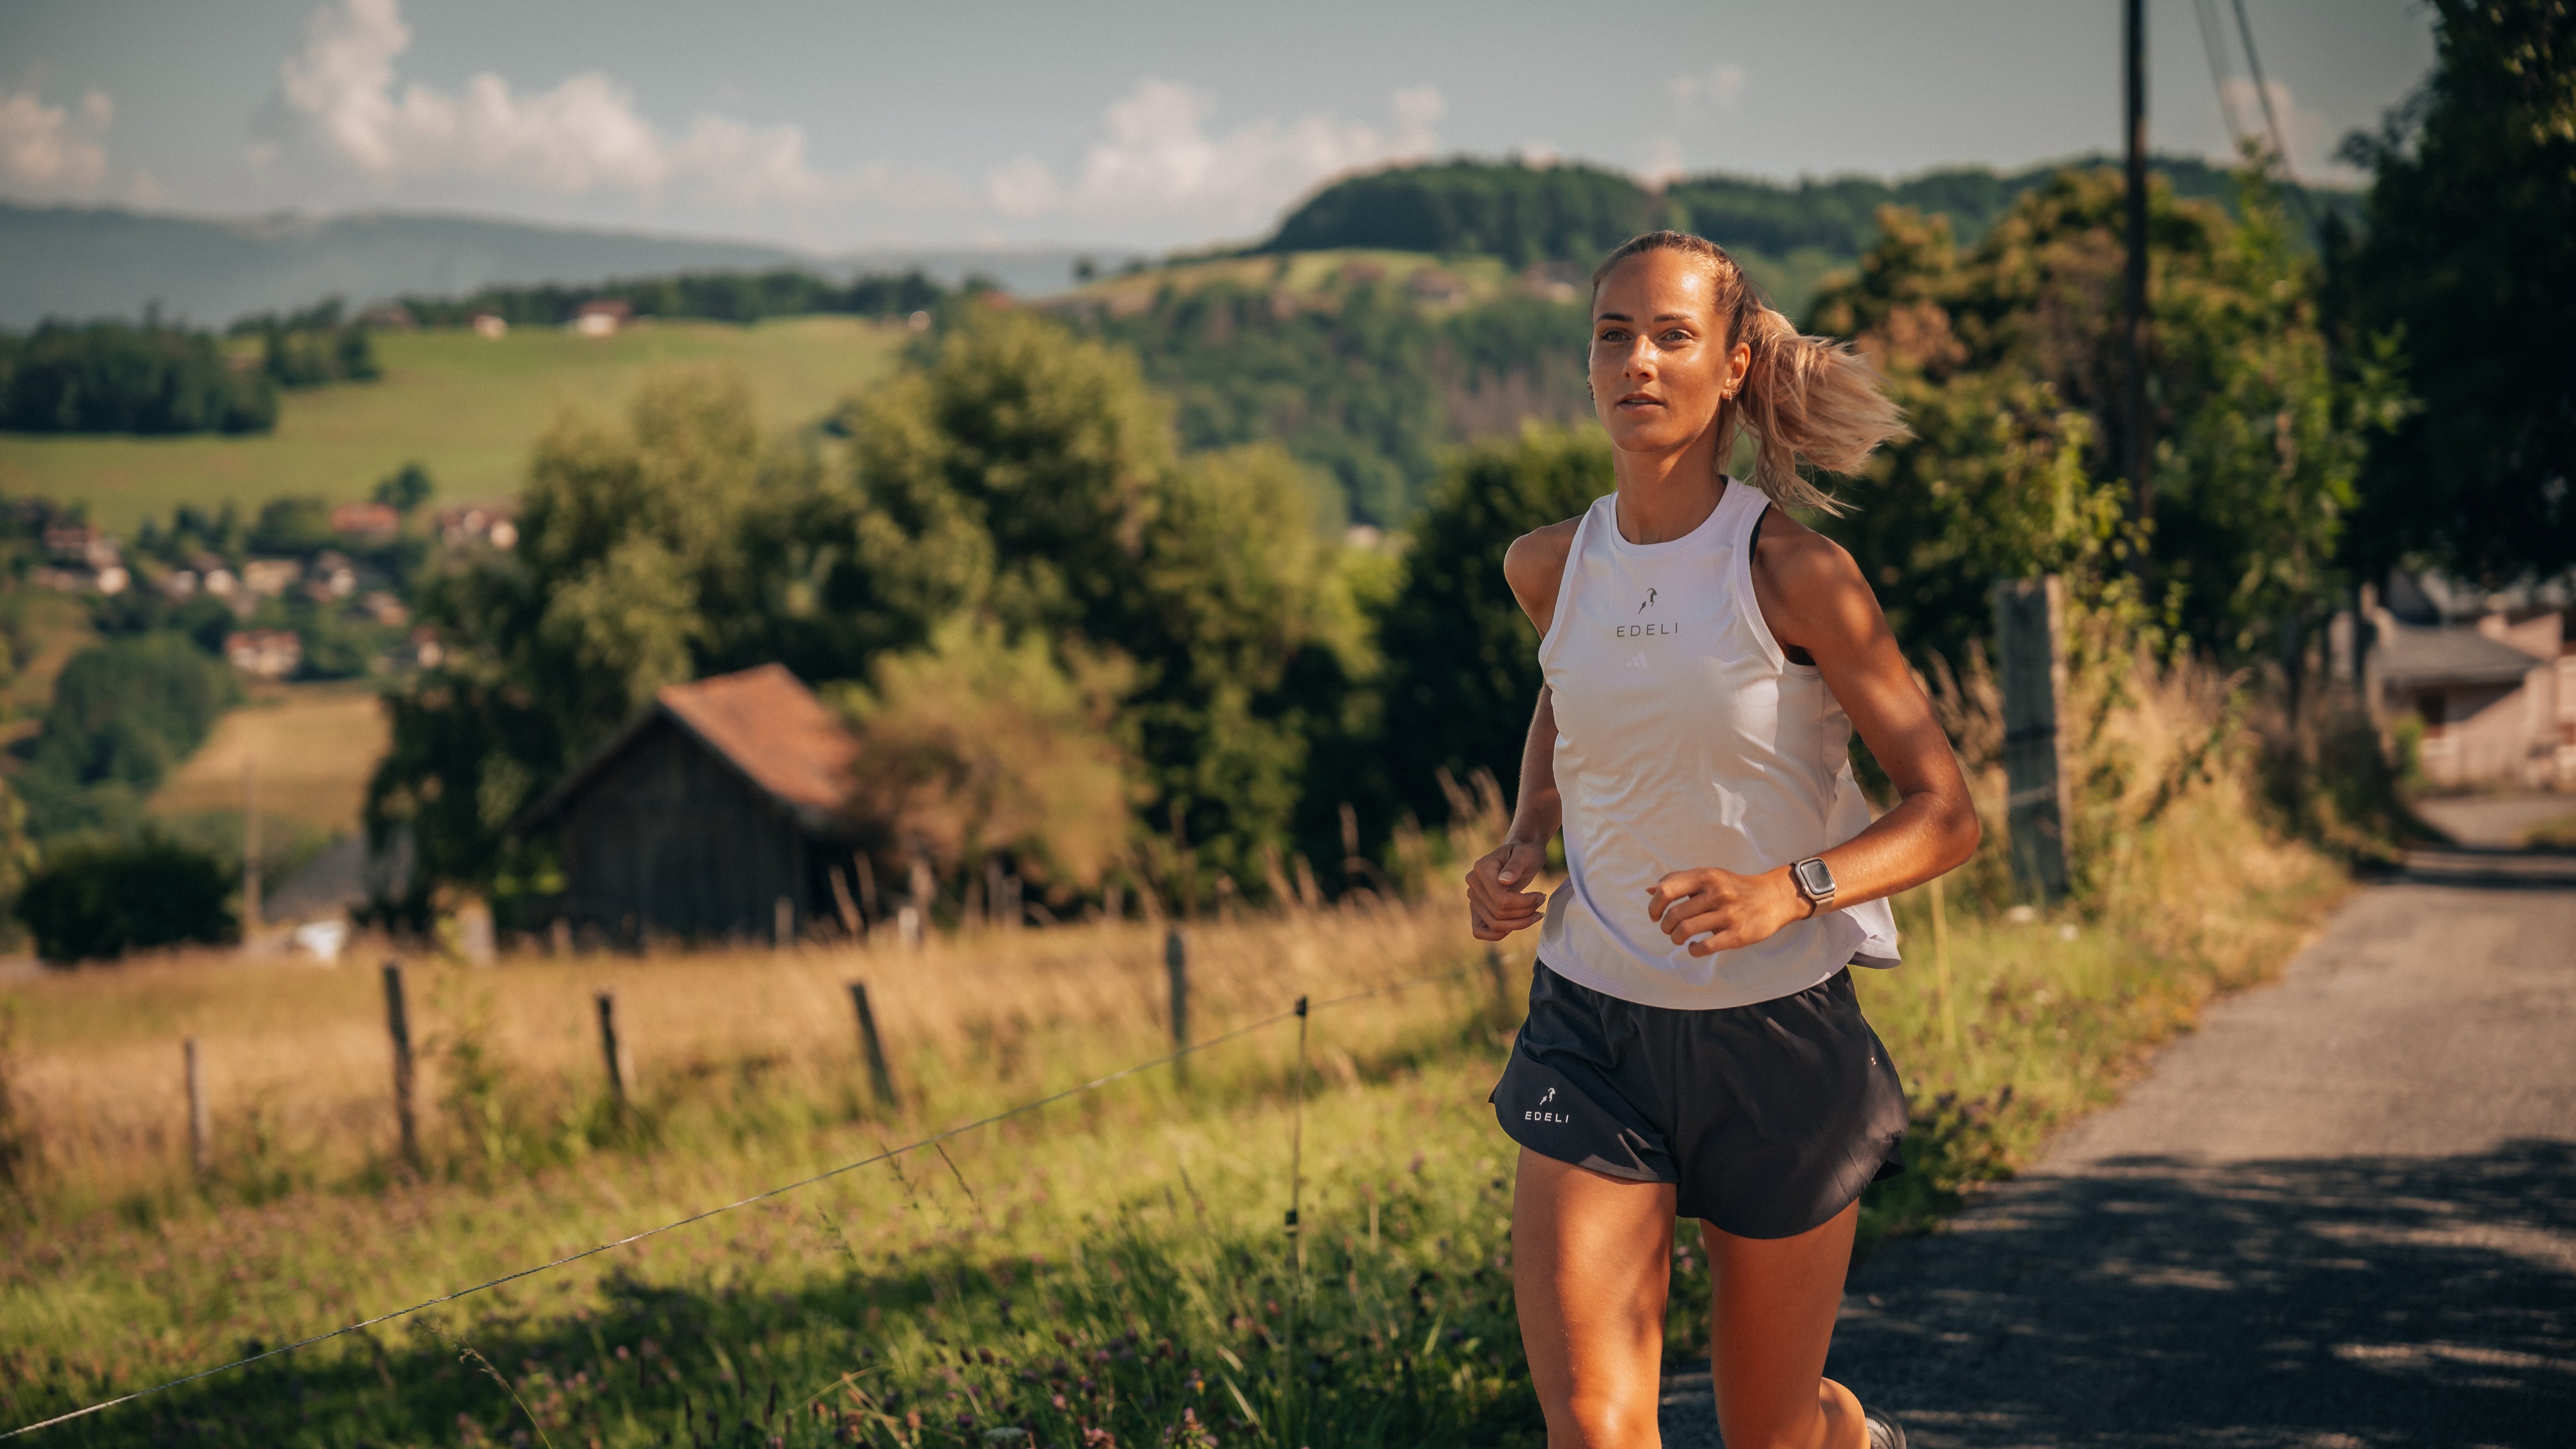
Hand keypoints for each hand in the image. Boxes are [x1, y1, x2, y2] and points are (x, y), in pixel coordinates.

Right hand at [1465, 839, 1548, 940]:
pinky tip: (1515, 926)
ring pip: (1494, 924)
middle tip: (1541, 901)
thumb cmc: (1526, 853)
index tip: (1541, 896)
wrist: (1520, 856)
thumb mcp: (1527, 854)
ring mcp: (1473, 897)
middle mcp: (1472, 884)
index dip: (1524, 903)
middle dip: (1524, 912)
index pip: (1501, 899)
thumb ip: (1516, 865)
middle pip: (1498, 913)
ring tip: (1536, 913)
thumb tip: (1504, 881)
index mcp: (1481, 868)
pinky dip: (1497, 934)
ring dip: (1518, 923)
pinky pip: (1479, 931)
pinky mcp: (1477, 908)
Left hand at [1644, 866, 1806, 955]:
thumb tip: (1649, 890)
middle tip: (1670, 929)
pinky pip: (1704, 947)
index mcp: (1706, 876)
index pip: (1666, 890)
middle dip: (1666, 927)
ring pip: (1686, 930)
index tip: (1655, 915)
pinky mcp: (1738, 934)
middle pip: (1674, 915)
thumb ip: (1679, 880)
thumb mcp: (1709, 876)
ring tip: (1680, 938)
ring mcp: (1728, 914)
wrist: (1773, 897)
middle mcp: (1716, 893)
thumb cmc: (1734, 887)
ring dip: (1676, 938)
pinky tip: (1694, 947)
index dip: (1654, 906)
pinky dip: (1692, 950)